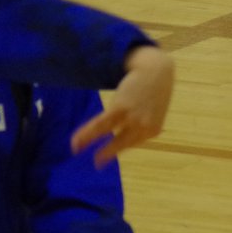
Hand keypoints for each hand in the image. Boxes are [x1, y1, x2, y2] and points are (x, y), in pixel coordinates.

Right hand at [71, 45, 173, 166]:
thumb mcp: (153, 109)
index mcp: (152, 130)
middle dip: (105, 153)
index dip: (116, 150)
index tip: (105, 158)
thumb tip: (126, 129)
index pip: (131, 143)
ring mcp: (133, 118)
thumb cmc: (155, 87)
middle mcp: (144, 128)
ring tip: (75, 147)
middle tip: (95, 163)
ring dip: (88, 141)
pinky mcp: (121, 108)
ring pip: (106, 133)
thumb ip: (142, 122)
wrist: (156, 69)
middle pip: (119, 143)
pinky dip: (86, 133)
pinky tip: (77, 140)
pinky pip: (100, 125)